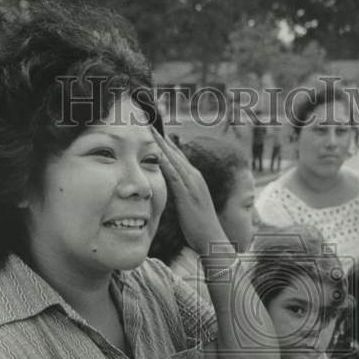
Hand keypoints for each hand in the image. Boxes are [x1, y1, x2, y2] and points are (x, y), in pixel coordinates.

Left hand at [151, 126, 230, 258]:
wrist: (212, 240)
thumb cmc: (199, 227)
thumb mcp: (188, 205)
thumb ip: (178, 193)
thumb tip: (167, 188)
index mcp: (193, 178)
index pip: (176, 155)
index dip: (163, 141)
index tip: (150, 128)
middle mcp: (194, 176)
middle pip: (174, 150)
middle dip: (160, 135)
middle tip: (146, 119)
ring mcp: (192, 184)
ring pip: (174, 158)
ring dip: (160, 143)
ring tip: (147, 128)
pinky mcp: (188, 195)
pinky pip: (174, 175)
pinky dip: (164, 162)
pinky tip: (154, 152)